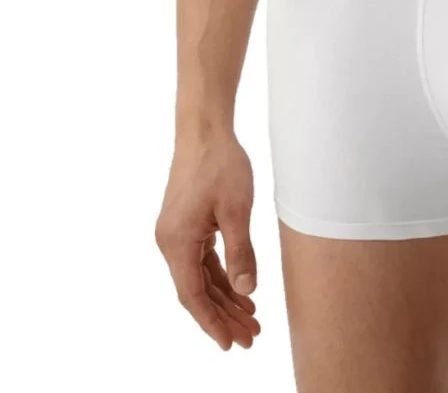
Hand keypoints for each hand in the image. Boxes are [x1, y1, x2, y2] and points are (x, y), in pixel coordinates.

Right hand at [155, 132, 260, 349]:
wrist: (204, 130)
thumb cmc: (220, 164)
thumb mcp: (237, 210)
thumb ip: (241, 252)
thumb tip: (247, 291)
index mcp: (177, 242)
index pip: (193, 296)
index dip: (212, 322)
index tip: (230, 343)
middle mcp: (170, 242)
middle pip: (197, 291)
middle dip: (224, 316)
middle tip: (251, 336)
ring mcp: (177, 234)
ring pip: (200, 277)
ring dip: (224, 298)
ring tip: (251, 318)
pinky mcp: (186, 225)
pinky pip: (203, 260)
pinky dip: (221, 276)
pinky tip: (240, 290)